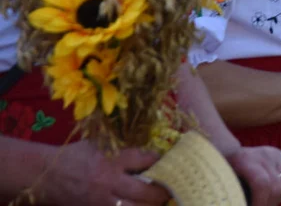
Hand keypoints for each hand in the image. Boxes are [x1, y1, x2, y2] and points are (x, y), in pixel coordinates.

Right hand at [35, 140, 170, 205]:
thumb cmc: (75, 155)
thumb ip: (123, 148)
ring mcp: (102, 201)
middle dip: (162, 193)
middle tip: (170, 190)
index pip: (147, 160)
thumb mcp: (100, 144)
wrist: (44, 174)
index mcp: (113, 159)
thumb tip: (150, 152)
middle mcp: (110, 181)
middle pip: (147, 192)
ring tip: (159, 203)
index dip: (161, 162)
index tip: (170, 162)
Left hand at [226, 146, 280, 205]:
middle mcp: (263, 154)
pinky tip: (271, 196)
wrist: (230, 152)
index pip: (262, 184)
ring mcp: (274, 153)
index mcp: (245, 159)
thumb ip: (237, 193)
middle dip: (269, 202)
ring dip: (276, 198)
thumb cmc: (224, 171)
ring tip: (265, 203)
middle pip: (275, 185)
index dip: (260, 202)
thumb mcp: (226, 181)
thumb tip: (244, 203)